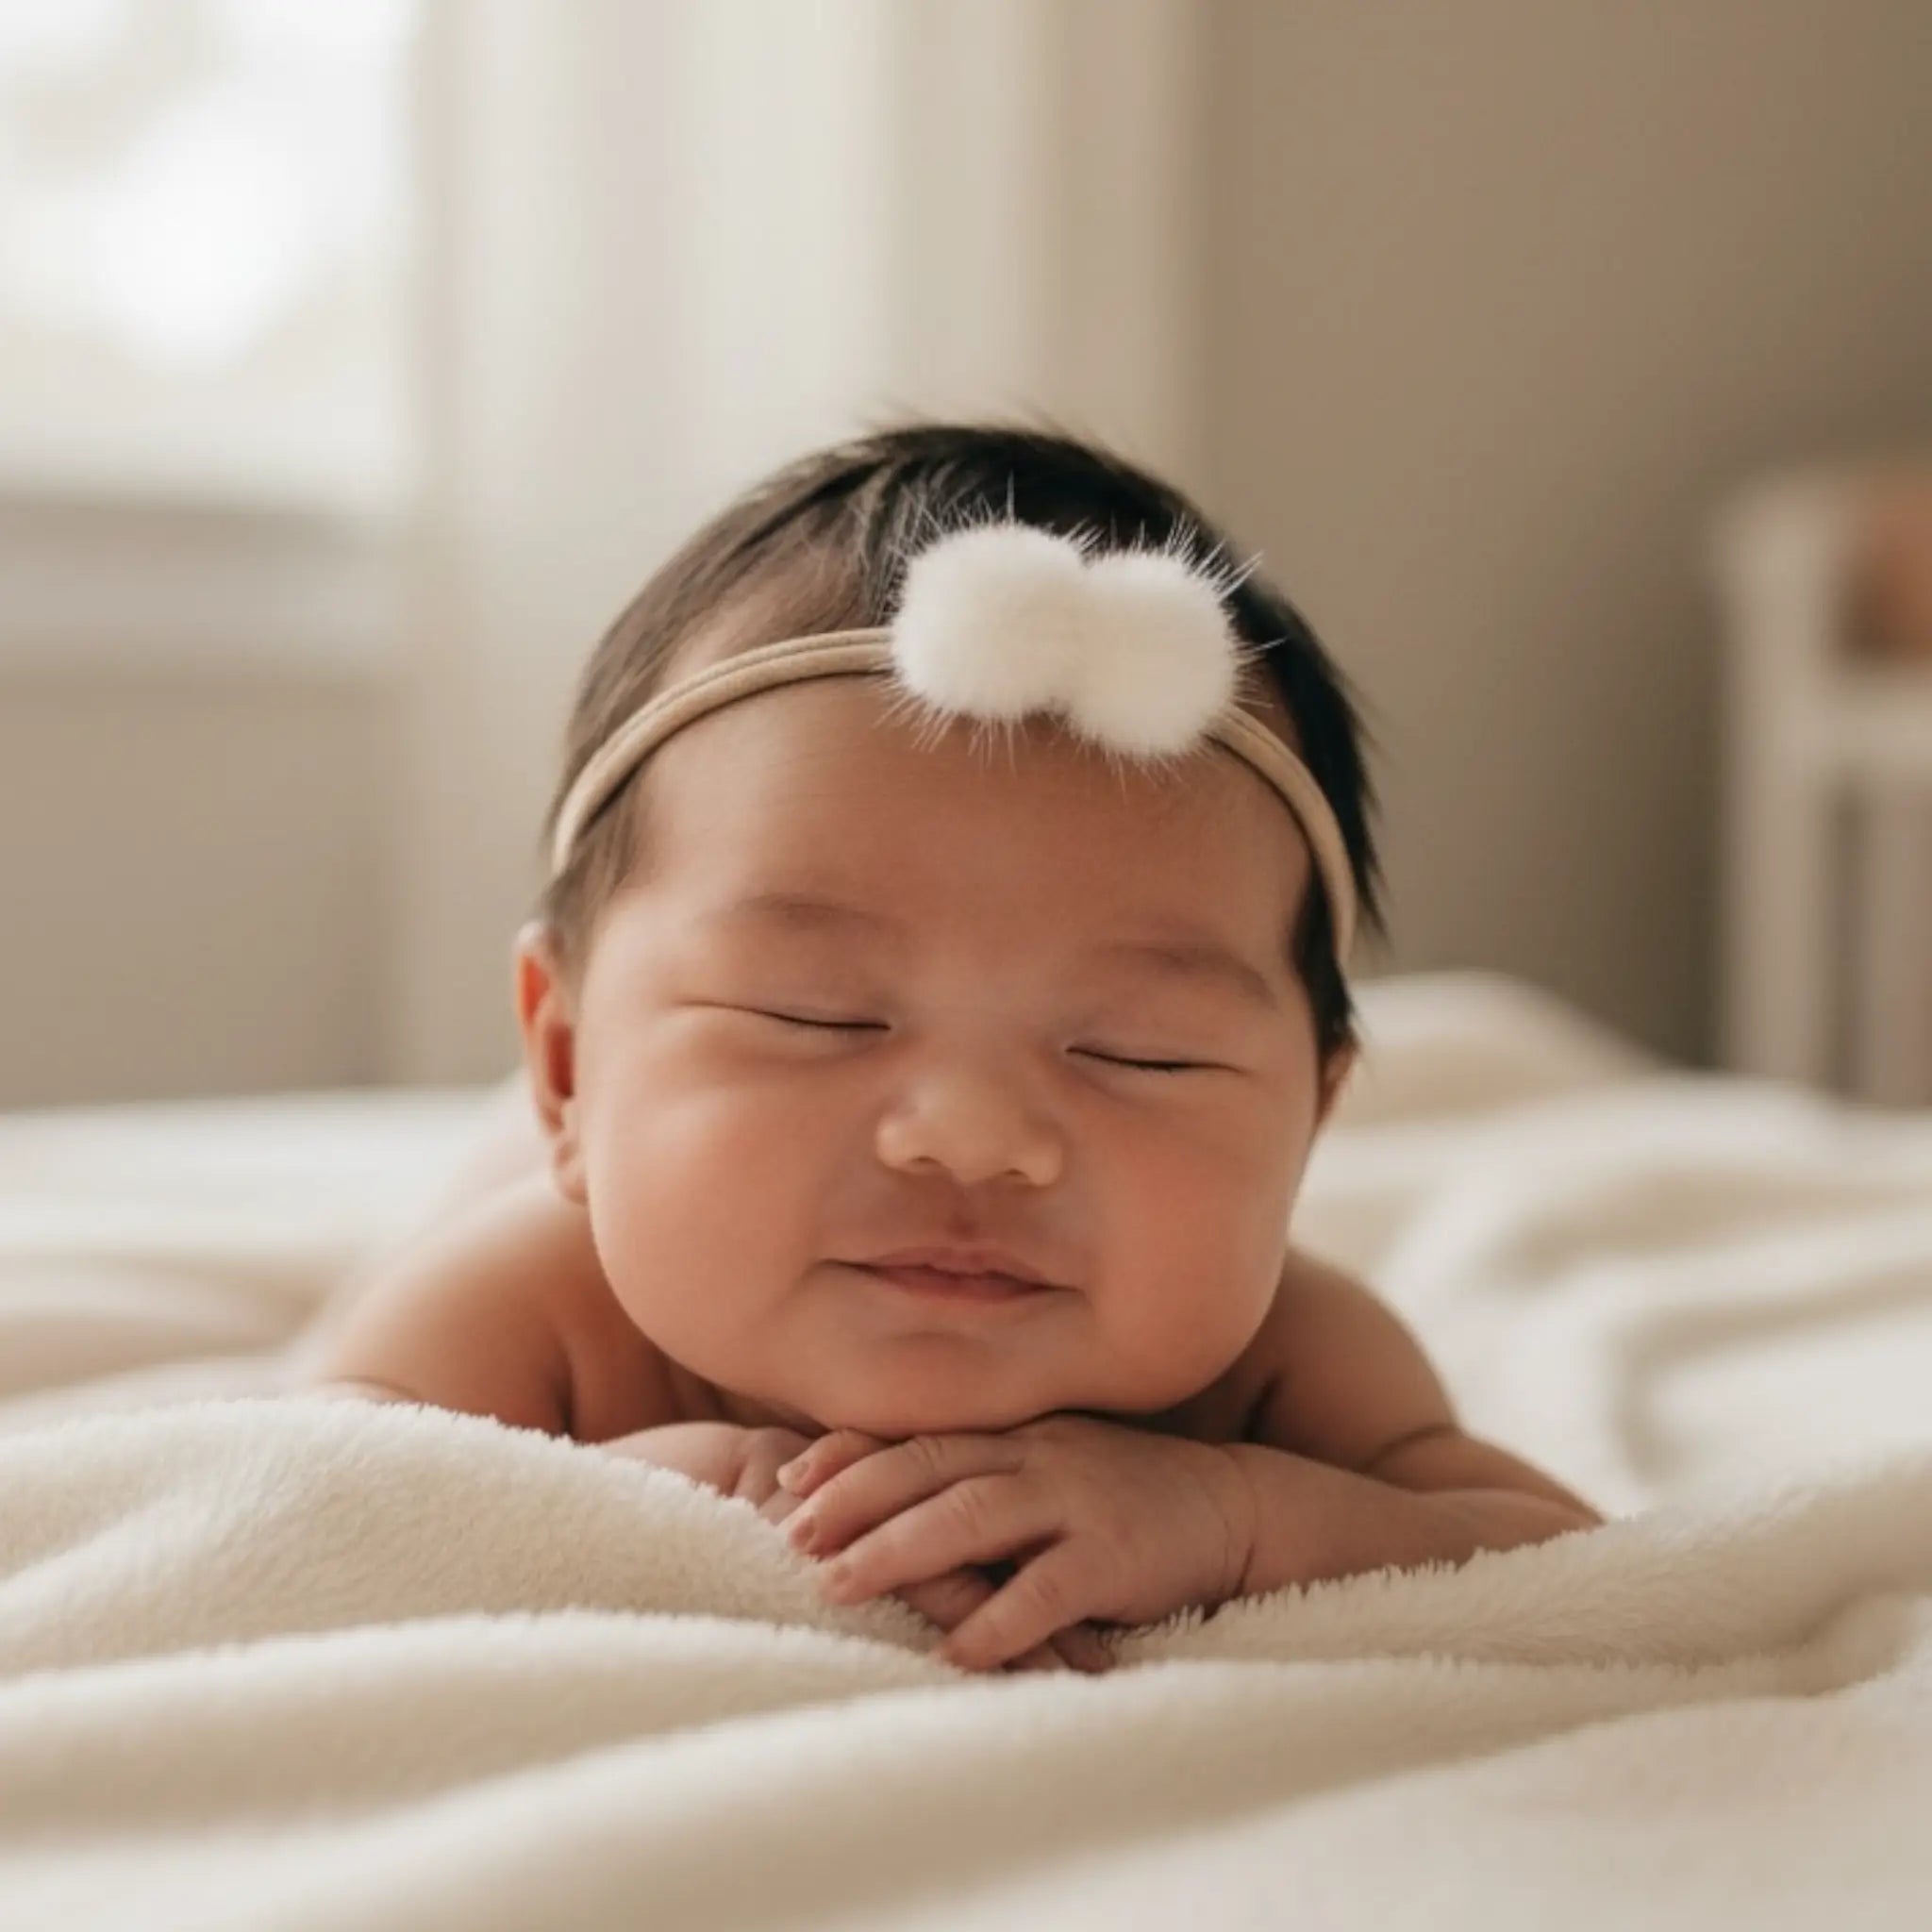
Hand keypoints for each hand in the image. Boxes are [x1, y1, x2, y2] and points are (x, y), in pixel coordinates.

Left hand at [775, 1414, 1255, 1672]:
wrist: (1233, 1506)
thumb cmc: (1124, 1495)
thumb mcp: (1051, 1467)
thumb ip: (986, 1475)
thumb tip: (896, 1503)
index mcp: (1016, 1435)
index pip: (919, 1436)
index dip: (851, 1454)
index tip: (788, 1476)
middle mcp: (1036, 1457)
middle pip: (929, 1467)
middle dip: (854, 1499)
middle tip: (791, 1534)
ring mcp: (1076, 1500)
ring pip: (972, 1516)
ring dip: (899, 1550)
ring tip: (839, 1585)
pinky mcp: (1116, 1556)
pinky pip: (1047, 1589)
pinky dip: (997, 1619)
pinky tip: (955, 1651)